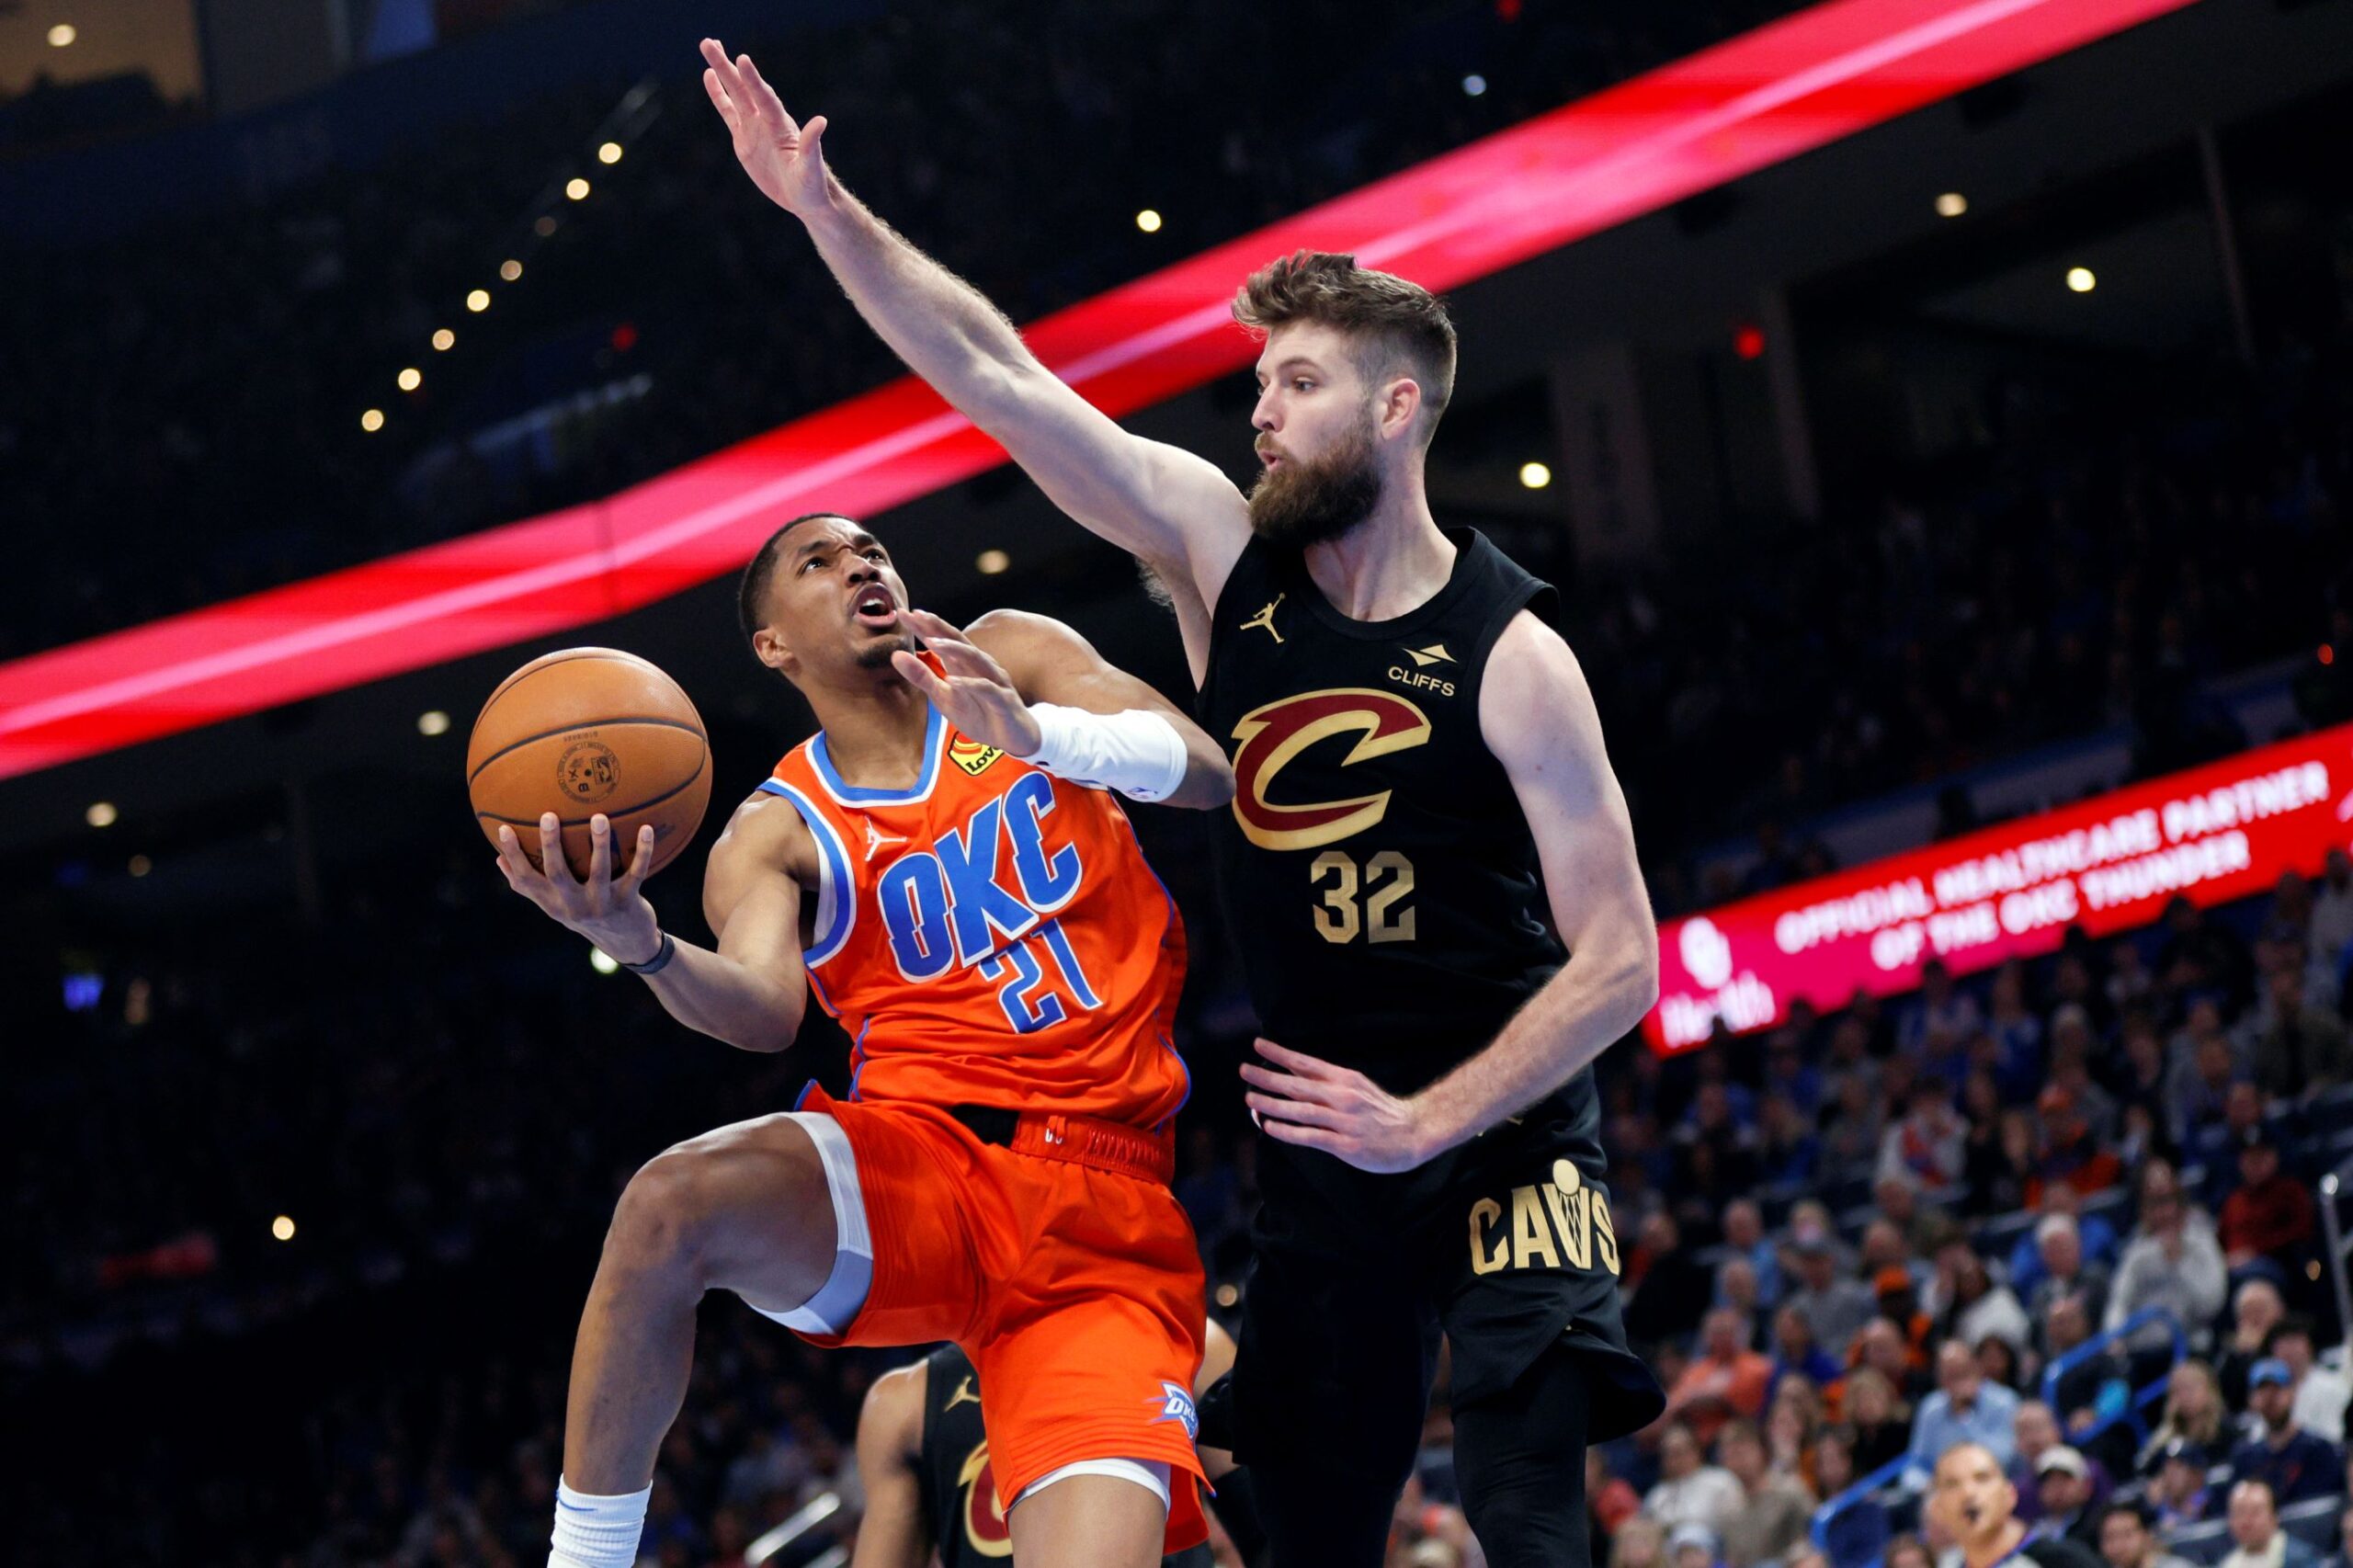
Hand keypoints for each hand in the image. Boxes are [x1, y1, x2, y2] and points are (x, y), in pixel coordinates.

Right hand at [494, 812, 661, 964]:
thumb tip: (497, 858)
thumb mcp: (555, 905)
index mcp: (552, 903)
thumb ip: (529, 885)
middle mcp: (573, 906)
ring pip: (599, 871)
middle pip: (558, 874)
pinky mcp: (627, 902)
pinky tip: (646, 828)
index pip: (525, 880)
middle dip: (552, 845)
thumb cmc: (585, 914)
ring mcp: (601, 905)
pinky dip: (643, 851)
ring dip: (600, 843)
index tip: (503, 828)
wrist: (626, 944)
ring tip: (599, 817)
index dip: (513, 856)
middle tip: (549, 815)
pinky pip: (636, 873)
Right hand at [700, 38, 829, 216]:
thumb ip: (812, 145)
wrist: (805, 197)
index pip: (764, 98)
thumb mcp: (811, 168)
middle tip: (709, 42)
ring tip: (709, 46)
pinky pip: (728, 112)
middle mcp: (766, 120)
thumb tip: (821, 121)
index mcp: (780, 126)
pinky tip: (709, 76)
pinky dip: (719, 94)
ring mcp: (754, 127)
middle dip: (727, 66)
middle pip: (744, 88)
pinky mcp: (744, 138)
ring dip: (722, 71)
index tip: (742, 59)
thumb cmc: (812, 185)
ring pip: (735, 94)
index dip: (753, 80)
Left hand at [890, 610, 1044, 757]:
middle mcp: (981, 666)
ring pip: (975, 659)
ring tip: (931, 642)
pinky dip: (970, 684)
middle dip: (938, 627)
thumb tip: (896, 656)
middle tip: (916, 615)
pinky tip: (952, 681)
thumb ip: (922, 677)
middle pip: (959, 641)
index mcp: (965, 664)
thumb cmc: (979, 714)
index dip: (924, 626)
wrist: (1014, 738)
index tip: (903, 614)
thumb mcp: (944, 698)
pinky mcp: (1003, 700)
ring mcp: (994, 681)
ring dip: (954, 649)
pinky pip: (987, 689)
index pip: (943, 640)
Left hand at [1239, 1039, 1435, 1173]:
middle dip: (1268, 1076)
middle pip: (1298, 1084)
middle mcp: (1342, 1096)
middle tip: (1244, 1070)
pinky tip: (1270, 1127)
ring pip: (1300, 1110)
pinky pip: (1311, 1136)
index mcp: (1344, 1078)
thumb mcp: (1356, 1085)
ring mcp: (1343, 1121)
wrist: (1415, 1132)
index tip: (1257, 1045)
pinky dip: (1288, 1131)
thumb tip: (1291, 1072)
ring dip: (1272, 1104)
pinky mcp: (1346, 1144)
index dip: (1280, 1053)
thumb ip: (1326, 1081)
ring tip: (1249, 1099)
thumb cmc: (1380, 1110)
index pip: (1306, 1062)